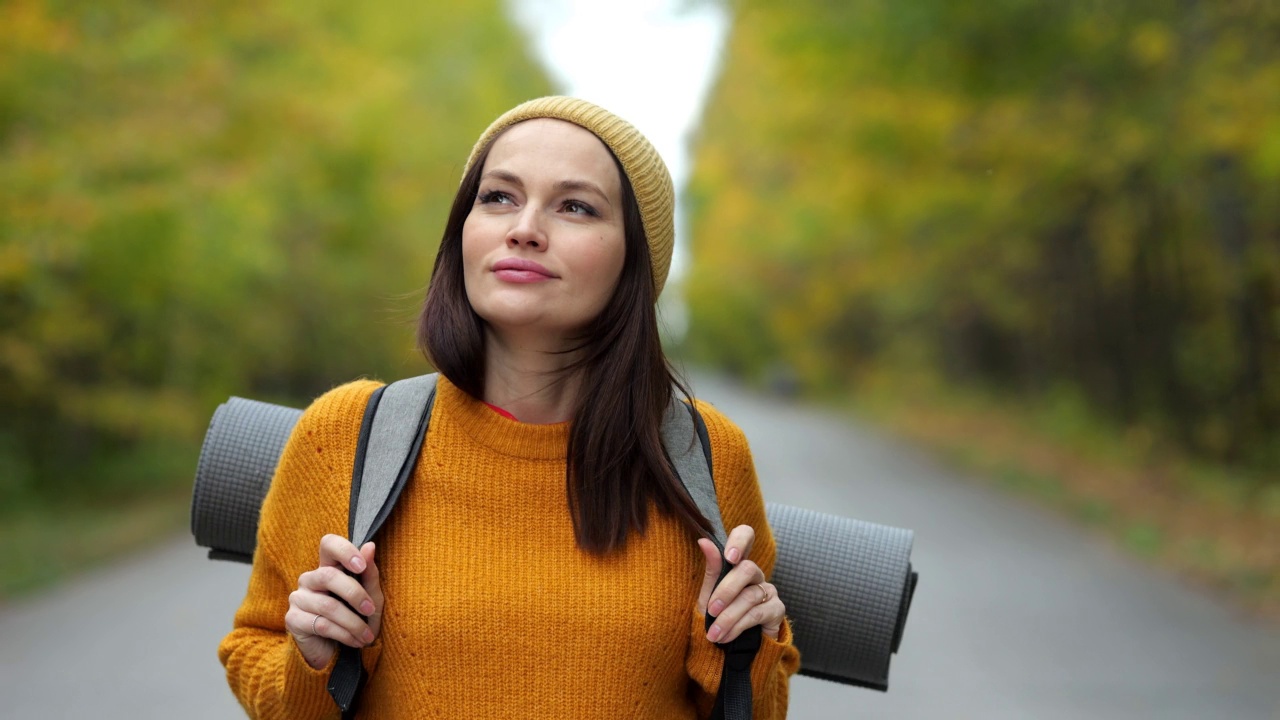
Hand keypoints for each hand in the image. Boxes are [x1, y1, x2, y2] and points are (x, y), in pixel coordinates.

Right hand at [285, 535, 383, 669]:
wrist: (338, 653)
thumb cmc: (356, 619)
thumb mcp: (370, 598)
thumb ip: (369, 574)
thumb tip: (370, 546)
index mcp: (329, 567)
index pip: (328, 544)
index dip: (344, 550)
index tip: (361, 566)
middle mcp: (310, 579)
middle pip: (329, 575)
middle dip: (355, 594)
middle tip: (371, 610)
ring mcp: (298, 598)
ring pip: (328, 605)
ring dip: (354, 623)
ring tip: (367, 636)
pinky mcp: (292, 619)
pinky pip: (322, 624)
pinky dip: (344, 634)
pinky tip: (355, 642)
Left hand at [696, 525, 784, 643]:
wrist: (730, 650)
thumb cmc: (718, 617)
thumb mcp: (709, 595)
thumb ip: (711, 570)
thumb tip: (703, 540)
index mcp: (737, 564)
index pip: (745, 536)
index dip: (740, 540)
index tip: (729, 556)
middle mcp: (755, 574)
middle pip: (746, 569)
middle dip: (725, 591)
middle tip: (710, 610)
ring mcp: (768, 590)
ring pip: (749, 596)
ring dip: (728, 617)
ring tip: (713, 634)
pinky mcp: (777, 609)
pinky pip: (757, 613)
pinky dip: (738, 626)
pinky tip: (726, 637)